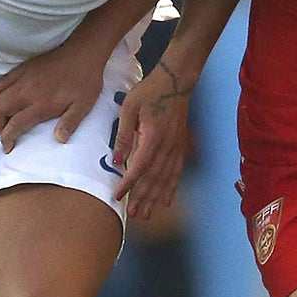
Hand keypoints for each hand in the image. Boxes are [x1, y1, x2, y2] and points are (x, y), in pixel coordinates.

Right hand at [0, 37, 109, 151]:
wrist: (83, 53)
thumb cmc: (85, 81)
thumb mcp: (83, 106)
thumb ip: (70, 123)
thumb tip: (59, 139)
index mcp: (41, 105)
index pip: (16, 124)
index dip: (7, 138)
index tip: (6, 147)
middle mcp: (27, 93)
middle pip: (1, 110)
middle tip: (0, 132)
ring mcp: (24, 79)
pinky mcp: (24, 68)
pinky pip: (3, 80)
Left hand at [111, 62, 192, 219]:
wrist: (175, 83)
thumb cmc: (149, 92)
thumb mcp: (129, 108)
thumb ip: (123, 135)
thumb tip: (116, 160)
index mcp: (153, 136)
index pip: (139, 166)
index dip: (128, 184)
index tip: (118, 195)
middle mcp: (167, 146)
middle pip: (154, 178)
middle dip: (143, 197)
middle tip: (133, 214)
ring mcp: (176, 148)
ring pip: (166, 179)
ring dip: (156, 198)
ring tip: (147, 214)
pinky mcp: (180, 147)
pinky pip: (176, 173)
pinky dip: (171, 189)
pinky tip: (166, 201)